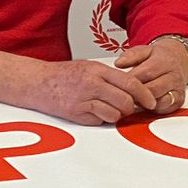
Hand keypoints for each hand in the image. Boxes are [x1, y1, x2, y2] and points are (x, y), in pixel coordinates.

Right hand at [0, 51, 156, 124]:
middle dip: (131, 108)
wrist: (37, 82)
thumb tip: (133, 87)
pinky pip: (100, 121)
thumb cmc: (63, 75)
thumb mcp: (89, 67)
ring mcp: (83, 100)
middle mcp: (92, 84)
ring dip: (116, 115)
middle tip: (130, 108)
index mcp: (98, 70)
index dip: (145, 94)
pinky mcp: (76, 113)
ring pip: (115, 114)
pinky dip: (101, 119)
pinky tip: (94, 112)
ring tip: (109, 110)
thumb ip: (110, 76)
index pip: (131, 82)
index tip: (150, 101)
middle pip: (126, 101)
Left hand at [116, 40, 187, 114]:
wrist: (179, 60)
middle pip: (152, 89)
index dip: (131, 80)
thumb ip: (131, 56)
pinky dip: (153, 109)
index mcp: (164, 62)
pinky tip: (144, 104)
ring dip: (144, 103)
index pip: (146, 73)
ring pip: (159, 101)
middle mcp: (173, 76)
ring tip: (134, 99)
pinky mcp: (178, 101)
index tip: (119, 83)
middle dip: (136, 94)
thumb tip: (118, 63)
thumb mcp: (144, 50)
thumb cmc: (159, 58)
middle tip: (124, 94)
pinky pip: (165, 108)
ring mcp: (177, 89)